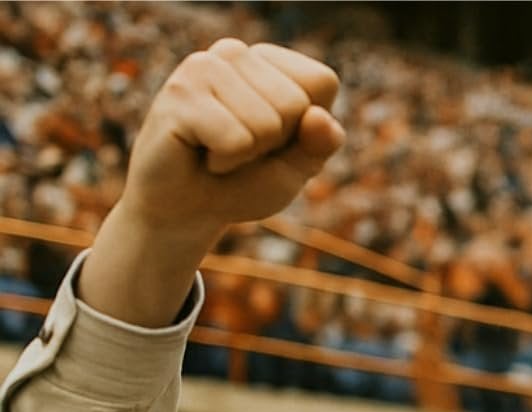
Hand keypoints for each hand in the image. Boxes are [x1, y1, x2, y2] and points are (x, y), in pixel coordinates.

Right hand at [120, 39, 343, 242]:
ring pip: (267, 123)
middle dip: (275, 143)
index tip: (273, 139)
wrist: (187, 208)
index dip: (309, 128)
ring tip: (217, 149)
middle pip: (296, 103)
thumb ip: (321, 143)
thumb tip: (319, 117)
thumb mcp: (298, 166)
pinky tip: (200, 152)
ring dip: (248, 154)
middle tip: (240, 147)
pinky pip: (235, 140)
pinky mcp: (179, 92)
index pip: (322, 81)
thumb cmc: (244, 181)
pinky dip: (225, 161)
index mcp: (267, 61)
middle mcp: (233, 52)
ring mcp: (202, 66)